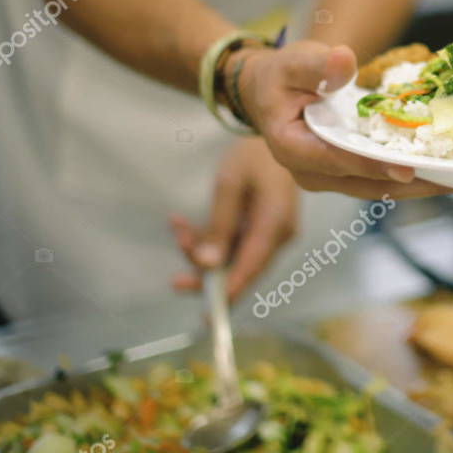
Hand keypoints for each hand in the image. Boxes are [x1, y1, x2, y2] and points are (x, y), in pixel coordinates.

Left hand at [171, 138, 297, 302]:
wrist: (275, 138)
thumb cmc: (253, 154)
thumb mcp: (228, 184)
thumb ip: (218, 225)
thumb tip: (206, 264)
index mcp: (275, 224)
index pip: (251, 268)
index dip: (229, 292)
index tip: (208, 314)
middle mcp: (278, 236)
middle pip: (242, 270)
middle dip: (207, 274)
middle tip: (175, 280)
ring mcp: (272, 235)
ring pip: (234, 259)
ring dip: (203, 252)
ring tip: (178, 229)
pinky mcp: (263, 231)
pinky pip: (234, 246)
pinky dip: (210, 240)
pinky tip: (184, 225)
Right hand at [231, 40, 450, 199]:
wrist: (269, 91)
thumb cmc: (280, 75)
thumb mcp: (294, 62)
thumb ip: (318, 64)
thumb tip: (344, 61)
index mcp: (292, 147)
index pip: (337, 160)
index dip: (373, 166)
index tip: (408, 170)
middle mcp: (312, 172)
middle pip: (366, 184)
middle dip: (411, 186)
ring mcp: (330, 177)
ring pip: (378, 188)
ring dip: (418, 186)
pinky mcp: (347, 174)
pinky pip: (381, 179)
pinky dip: (412, 176)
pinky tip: (443, 170)